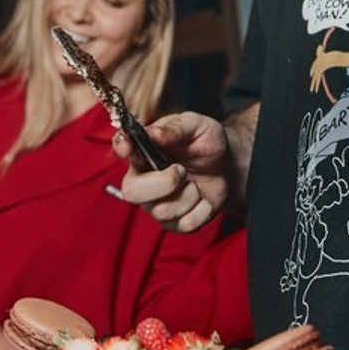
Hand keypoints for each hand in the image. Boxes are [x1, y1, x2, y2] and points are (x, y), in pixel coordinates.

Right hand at [113, 111, 231, 233]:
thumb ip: (176, 128)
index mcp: (142, 150)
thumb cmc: (206, 142)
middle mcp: (142, 179)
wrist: (228, 164)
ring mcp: (155, 203)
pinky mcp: (173, 222)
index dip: (121, 147)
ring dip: (189, 195)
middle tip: (181, 171)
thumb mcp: (196, 126)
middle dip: (164, 183)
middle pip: (132, 192)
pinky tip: (202, 198)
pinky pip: (185, 223)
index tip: (127, 147)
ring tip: (194, 183)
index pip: (121, 146)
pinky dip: (202, 209)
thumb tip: (155, 134)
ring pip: (162, 211)